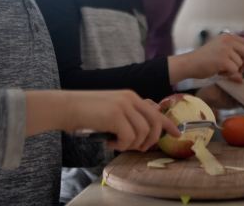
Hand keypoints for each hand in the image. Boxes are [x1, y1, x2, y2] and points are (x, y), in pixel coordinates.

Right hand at [25, 90, 179, 151]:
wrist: (66, 107)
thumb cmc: (86, 112)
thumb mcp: (111, 109)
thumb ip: (128, 114)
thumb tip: (144, 130)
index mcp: (131, 96)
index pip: (156, 111)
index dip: (168, 124)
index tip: (177, 134)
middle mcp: (130, 99)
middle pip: (155, 124)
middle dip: (150, 140)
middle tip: (137, 148)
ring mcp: (124, 106)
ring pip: (143, 133)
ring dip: (131, 144)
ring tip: (117, 144)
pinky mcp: (115, 115)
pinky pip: (129, 137)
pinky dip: (121, 145)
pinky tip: (110, 142)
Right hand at [168, 34, 243, 83]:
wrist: (190, 63)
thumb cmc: (204, 59)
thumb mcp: (219, 50)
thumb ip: (234, 53)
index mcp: (227, 37)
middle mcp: (227, 41)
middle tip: (241, 70)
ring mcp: (225, 50)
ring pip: (241, 63)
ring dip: (234, 70)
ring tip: (221, 69)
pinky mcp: (223, 60)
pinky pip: (235, 70)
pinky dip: (229, 74)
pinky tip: (219, 72)